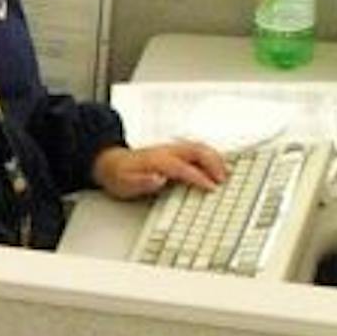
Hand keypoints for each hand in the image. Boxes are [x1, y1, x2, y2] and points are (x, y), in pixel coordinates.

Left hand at [92, 138, 226, 201]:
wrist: (110, 163)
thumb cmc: (119, 175)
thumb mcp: (124, 183)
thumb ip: (141, 182)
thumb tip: (158, 179)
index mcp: (157, 159)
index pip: (183, 167)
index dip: (199, 177)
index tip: (211, 188)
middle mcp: (167, 151)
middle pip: (196, 151)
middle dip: (213, 164)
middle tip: (223, 179)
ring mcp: (172, 149)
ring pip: (199, 148)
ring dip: (215, 159)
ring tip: (226, 174)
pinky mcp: (175, 152)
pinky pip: (198, 150)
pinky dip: (211, 157)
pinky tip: (217, 167)